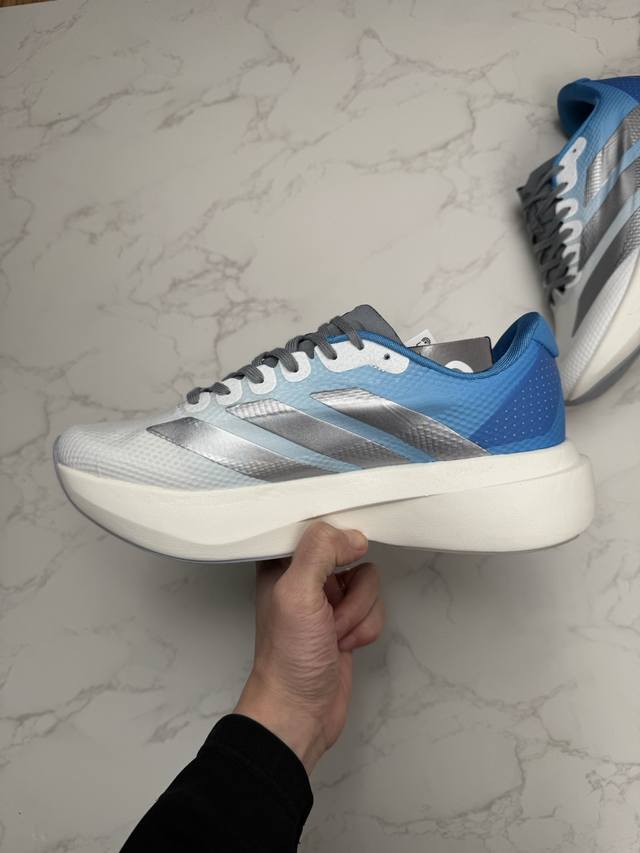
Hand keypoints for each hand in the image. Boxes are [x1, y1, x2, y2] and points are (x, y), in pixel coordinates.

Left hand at [234, 522, 384, 772]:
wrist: (299, 712)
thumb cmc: (288, 658)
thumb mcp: (297, 593)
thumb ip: (321, 551)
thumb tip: (353, 536)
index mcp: (280, 562)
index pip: (315, 526)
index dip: (335, 538)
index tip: (342, 557)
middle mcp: (303, 577)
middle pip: (350, 554)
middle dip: (351, 589)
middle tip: (328, 611)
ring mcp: (326, 601)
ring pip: (368, 582)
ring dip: (358, 612)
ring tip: (334, 635)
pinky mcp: (346, 622)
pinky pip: (374, 608)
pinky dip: (366, 628)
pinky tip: (345, 645)